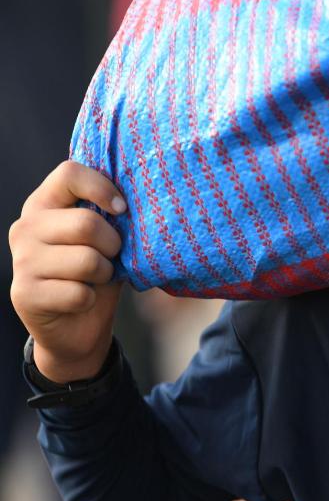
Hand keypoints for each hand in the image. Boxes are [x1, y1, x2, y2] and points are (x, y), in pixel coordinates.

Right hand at [9, 161, 125, 382]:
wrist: (76, 328)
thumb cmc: (96, 275)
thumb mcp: (105, 240)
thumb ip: (110, 218)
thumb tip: (135, 203)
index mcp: (44, 204)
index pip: (69, 173)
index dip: (102, 188)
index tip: (122, 210)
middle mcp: (26, 227)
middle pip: (87, 223)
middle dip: (113, 245)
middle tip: (111, 257)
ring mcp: (21, 261)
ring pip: (87, 261)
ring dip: (104, 275)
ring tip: (94, 279)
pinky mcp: (24, 294)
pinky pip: (80, 293)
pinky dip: (91, 300)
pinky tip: (80, 300)